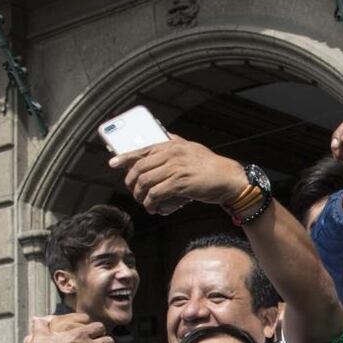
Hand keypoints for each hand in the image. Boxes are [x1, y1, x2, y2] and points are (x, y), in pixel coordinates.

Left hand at [109, 135, 246, 212]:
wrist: (229, 179)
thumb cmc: (212, 166)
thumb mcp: (192, 148)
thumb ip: (176, 142)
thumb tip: (163, 135)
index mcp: (172, 145)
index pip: (142, 149)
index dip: (125, 157)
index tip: (113, 163)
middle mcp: (172, 154)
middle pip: (140, 168)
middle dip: (132, 183)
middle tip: (134, 192)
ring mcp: (176, 169)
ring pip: (145, 182)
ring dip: (140, 195)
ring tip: (144, 202)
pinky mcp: (180, 184)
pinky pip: (156, 194)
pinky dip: (151, 203)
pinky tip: (153, 208)